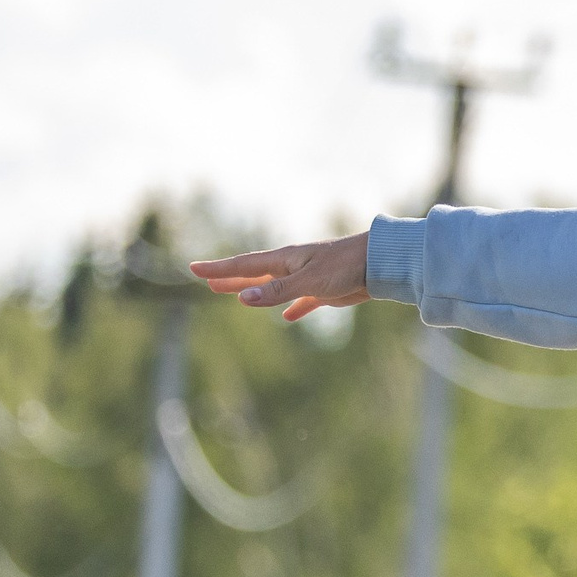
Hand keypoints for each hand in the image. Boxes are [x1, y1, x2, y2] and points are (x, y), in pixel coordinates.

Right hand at [190, 233, 370, 321]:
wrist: (382, 263)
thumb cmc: (346, 266)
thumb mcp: (309, 280)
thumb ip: (277, 290)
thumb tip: (243, 298)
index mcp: (285, 260)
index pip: (243, 265)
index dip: (218, 269)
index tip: (194, 269)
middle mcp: (293, 266)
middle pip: (255, 275)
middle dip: (231, 280)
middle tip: (207, 283)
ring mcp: (309, 277)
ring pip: (274, 287)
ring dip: (255, 292)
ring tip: (237, 296)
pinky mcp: (326, 290)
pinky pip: (303, 300)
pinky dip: (293, 307)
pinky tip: (287, 316)